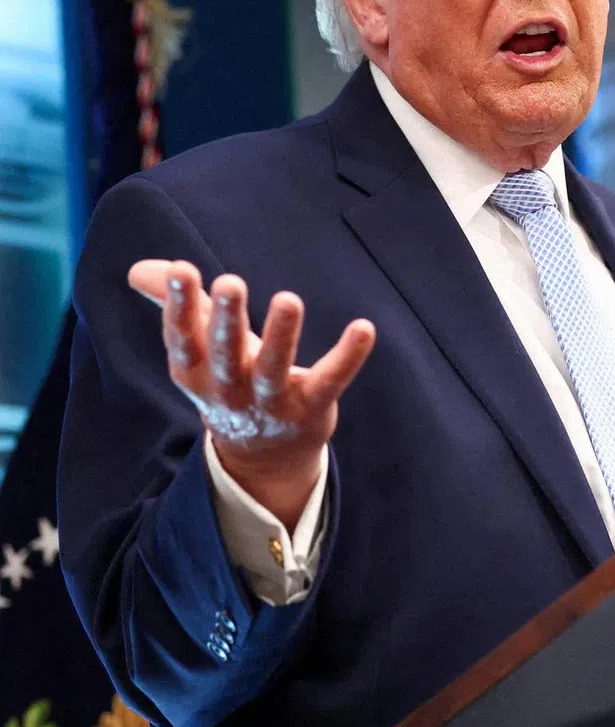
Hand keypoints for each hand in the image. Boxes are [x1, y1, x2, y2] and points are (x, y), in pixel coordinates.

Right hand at [128, 259, 375, 530]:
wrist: (264, 456)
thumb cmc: (230, 382)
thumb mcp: (200, 350)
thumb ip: (177, 305)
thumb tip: (138, 270)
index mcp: (197, 372)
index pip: (183, 338)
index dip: (179, 307)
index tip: (183, 270)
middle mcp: (231, 390)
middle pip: (226, 355)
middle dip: (226, 320)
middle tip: (229, 283)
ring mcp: (272, 403)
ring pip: (275, 370)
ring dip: (282, 336)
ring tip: (288, 300)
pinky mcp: (312, 408)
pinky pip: (331, 381)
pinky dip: (348, 357)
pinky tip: (364, 328)